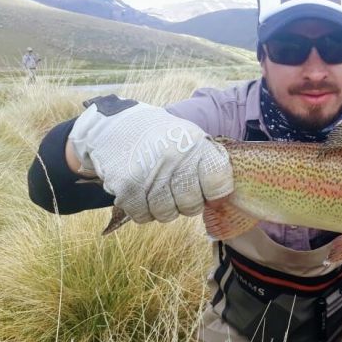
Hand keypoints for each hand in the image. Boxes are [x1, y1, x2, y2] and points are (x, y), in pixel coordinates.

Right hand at [67, 94, 233, 223]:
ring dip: (164, 207)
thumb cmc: (162, 137)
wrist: (117, 125)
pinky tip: (142, 192)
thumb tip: (224, 197)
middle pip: (192, 205)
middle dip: (187, 203)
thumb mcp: (191, 138)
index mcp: (195, 145)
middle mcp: (174, 159)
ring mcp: (149, 174)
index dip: (216, 193)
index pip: (218, 183)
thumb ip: (209, 163)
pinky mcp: (127, 187)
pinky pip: (144, 216)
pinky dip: (143, 210)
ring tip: (158, 188)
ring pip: (167, 214)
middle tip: (178, 190)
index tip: (209, 191)